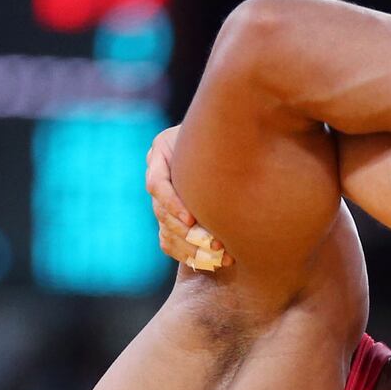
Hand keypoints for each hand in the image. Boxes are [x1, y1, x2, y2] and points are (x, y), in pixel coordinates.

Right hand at [147, 126, 229, 271]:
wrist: (228, 139)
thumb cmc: (228, 131)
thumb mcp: (220, 128)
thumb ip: (220, 142)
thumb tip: (233, 148)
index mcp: (162, 151)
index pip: (157, 183)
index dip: (172, 204)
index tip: (191, 219)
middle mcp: (158, 174)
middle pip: (161, 212)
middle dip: (188, 232)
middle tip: (216, 244)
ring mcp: (162, 198)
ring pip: (166, 231)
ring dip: (191, 248)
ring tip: (219, 257)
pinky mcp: (170, 218)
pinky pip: (168, 242)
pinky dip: (186, 254)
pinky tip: (210, 261)